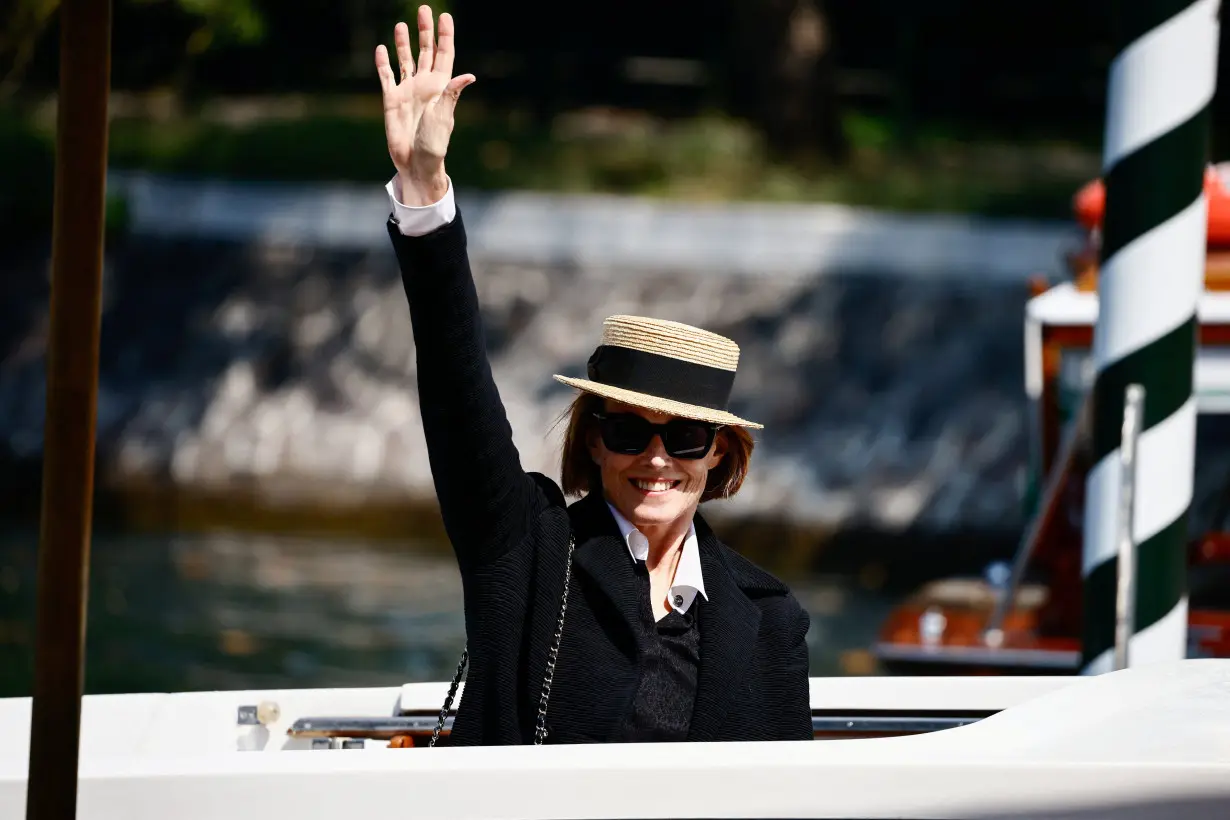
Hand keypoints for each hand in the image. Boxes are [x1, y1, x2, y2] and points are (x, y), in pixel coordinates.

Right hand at [375, 6, 474, 204]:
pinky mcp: (392, 100)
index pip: (444, 55)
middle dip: (425, 31)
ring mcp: (408, 91)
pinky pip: (387, 76)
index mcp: (440, 87)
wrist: (416, 164)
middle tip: (424, 9)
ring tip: (402, 25)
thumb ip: (451, 95)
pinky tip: (381, 49)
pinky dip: (383, 63)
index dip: (445, 35)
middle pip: (425, 52)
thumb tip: (468, 76)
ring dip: (404, 43)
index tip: (444, 16)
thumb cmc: (434, 145)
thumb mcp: (444, 119)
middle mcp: (425, 85)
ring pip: (405, 60)